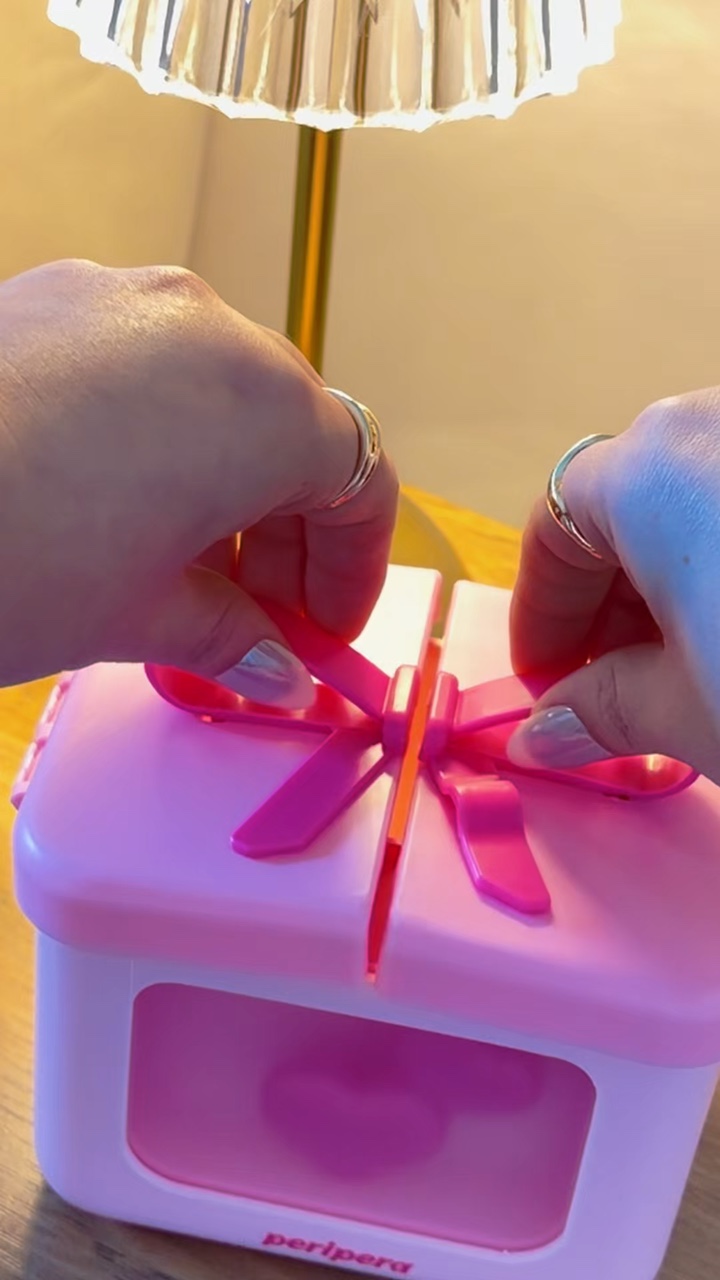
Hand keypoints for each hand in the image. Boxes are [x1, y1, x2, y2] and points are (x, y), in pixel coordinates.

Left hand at [0, 260, 397, 704]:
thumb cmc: (3, 563)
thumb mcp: (137, 617)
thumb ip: (229, 633)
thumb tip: (274, 662)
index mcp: (259, 403)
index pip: (361, 478)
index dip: (356, 566)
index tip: (325, 628)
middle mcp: (206, 326)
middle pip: (293, 430)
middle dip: (291, 532)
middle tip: (261, 617)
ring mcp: (123, 297)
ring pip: (219, 394)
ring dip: (227, 484)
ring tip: (184, 570)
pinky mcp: (50, 295)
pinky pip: (145, 368)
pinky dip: (160, 440)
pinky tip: (116, 507)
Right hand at [508, 389, 719, 783]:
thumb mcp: (689, 710)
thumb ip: (603, 710)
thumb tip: (543, 734)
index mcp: (650, 467)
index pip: (553, 527)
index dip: (541, 612)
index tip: (548, 678)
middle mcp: (709, 421)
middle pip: (626, 508)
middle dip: (609, 604)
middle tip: (617, 689)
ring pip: (694, 501)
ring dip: (674, 585)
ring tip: (691, 672)